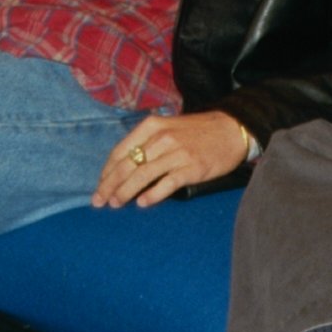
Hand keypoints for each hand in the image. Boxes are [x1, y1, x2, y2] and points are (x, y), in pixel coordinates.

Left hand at [95, 113, 253, 208]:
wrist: (232, 129)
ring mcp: (177, 153)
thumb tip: (124, 170)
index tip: (99, 187)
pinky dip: (153, 194)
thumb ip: (147, 144)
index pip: (120, 151)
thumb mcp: (168, 127)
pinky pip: (167, 184)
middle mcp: (162, 138)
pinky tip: (143, 203)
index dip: (106, 172)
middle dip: (109, 185)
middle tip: (99, 201)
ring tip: (116, 204)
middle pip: (127, 165)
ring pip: (142, 175)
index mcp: (152, 126)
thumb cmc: (196, 131)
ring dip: (125, 192)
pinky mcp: (191, 168)